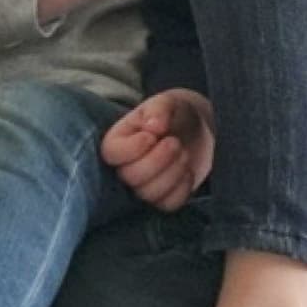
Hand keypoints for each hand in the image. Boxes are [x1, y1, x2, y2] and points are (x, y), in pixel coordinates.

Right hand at [100, 89, 214, 209]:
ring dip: (173, 173)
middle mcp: (125, 168)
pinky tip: (188, 171)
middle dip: (159, 160)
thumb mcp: (166, 103)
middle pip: (131, 176)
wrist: (194, 130)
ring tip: (184, 154)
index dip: (132, 148)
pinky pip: (168, 204)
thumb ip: (158, 109)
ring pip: (150, 193)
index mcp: (118, 141)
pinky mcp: (162, 199)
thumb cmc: (172, 114)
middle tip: (176, 143)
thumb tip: (154, 126)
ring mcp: (142, 187)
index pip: (112, 153)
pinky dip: (182, 188)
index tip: (152, 136)